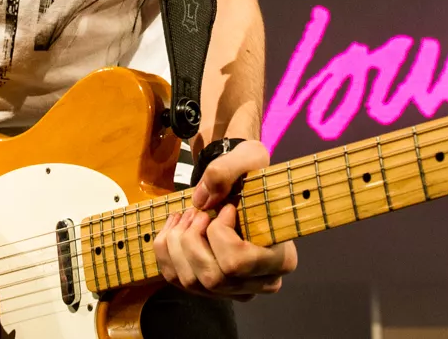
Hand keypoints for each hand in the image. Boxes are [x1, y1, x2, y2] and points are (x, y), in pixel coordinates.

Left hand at [153, 140, 297, 299]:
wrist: (240, 182)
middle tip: (198, 211)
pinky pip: (175, 280)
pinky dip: (165, 250)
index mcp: (281, 258)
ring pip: (191, 283)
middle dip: (193, 240)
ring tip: (186, 215)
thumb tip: (202, 200)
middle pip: (213, 279)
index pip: (238, 263)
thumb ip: (227, 170)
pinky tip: (174, 226)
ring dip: (177, 244)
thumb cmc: (251, 171)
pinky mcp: (209, 287)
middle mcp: (260, 282)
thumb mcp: (248, 156)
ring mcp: (233, 289)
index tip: (226, 207)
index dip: (220, 233)